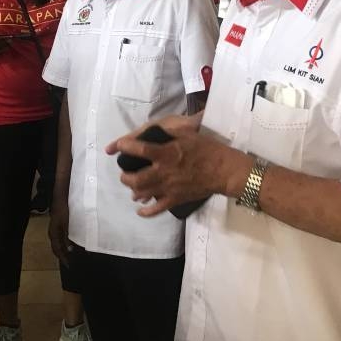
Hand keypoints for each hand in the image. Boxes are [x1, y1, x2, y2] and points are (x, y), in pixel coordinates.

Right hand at [48, 197, 72, 265]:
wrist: (61, 196)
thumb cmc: (64, 210)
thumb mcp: (66, 224)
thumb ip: (67, 236)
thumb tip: (69, 249)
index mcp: (53, 233)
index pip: (57, 250)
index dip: (63, 258)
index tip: (69, 266)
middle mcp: (53, 232)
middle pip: (57, 248)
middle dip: (63, 255)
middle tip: (71, 262)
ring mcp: (55, 228)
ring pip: (59, 242)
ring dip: (65, 249)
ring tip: (73, 254)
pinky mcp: (59, 224)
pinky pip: (61, 237)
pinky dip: (66, 242)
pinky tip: (73, 242)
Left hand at [105, 115, 238, 216]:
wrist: (223, 170)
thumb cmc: (206, 148)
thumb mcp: (187, 133)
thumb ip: (169, 132)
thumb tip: (155, 128)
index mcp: (166, 153)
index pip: (140, 150)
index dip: (125, 147)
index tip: (118, 146)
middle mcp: (163, 172)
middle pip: (136, 178)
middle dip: (126, 176)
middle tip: (124, 173)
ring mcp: (168, 188)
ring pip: (143, 193)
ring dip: (133, 190)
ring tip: (131, 186)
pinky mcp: (175, 199)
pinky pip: (157, 209)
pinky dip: (146, 211)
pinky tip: (140, 210)